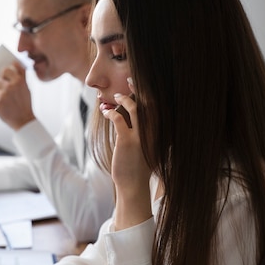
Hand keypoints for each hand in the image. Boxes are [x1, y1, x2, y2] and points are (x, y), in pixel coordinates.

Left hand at [0, 62, 35, 130]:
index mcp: (19, 81)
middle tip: (0, 88)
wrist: (26, 121)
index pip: (6, 69)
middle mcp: (10, 86)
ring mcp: (2, 95)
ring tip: (1, 98)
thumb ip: (21, 77)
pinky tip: (1, 105)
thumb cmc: (26, 105)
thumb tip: (15, 64)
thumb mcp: (27, 88)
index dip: (4, 72)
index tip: (4, 76)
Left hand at [101, 80, 151, 228]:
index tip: (142, 83)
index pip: (157, 107)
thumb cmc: (137, 168)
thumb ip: (142, 134)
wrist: (134, 187)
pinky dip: (111, 113)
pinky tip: (105, 112)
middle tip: (130, 78)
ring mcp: (141, 137)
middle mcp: (153, 132)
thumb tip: (130, 119)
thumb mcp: (144, 149)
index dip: (150, 93)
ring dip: (124, 99)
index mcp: (159, 133)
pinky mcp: (127, 142)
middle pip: (150, 103)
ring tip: (115, 96)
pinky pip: (119, 120)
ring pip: (136, 108)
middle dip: (140, 88)